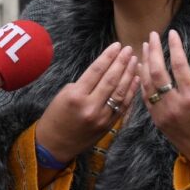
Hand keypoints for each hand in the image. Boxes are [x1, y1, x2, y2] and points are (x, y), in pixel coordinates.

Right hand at [36, 42, 139, 163]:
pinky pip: (123, 106)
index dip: (108, 56)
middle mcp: (90, 106)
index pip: (96, 70)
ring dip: (129, 74)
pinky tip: (135, 79)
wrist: (54, 144)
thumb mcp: (64, 95)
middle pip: (111, 79)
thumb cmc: (55, 116)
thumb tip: (103, 71)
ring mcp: (101, 117)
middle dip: (122, 62)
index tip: (117, 45)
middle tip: (129, 49)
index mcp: (76, 96)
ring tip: (135, 61)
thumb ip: (84, 83)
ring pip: (120, 92)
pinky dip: (130, 92)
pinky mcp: (108, 125)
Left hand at [139, 30, 189, 170]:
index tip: (172, 33)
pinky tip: (142, 67)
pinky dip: (141, 81)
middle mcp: (174, 105)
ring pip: (146, 84)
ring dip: (144, 63)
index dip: (174, 47)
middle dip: (153, 50)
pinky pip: (144, 97)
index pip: (179, 65)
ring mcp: (163, 114)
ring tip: (145, 46)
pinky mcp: (156, 120)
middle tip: (152, 35)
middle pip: (157, 72)